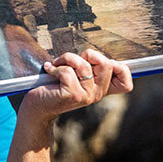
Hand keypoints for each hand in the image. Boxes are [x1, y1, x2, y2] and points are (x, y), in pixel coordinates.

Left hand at [18, 49, 132, 122]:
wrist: (36, 108)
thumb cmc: (54, 87)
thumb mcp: (75, 76)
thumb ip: (87, 68)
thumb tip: (94, 53)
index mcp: (100, 89)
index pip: (126, 83)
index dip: (119, 68)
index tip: (95, 63)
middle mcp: (97, 94)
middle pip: (106, 64)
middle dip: (87, 54)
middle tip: (71, 61)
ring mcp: (86, 96)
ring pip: (84, 65)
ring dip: (66, 58)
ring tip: (56, 64)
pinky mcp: (73, 95)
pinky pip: (68, 71)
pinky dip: (55, 67)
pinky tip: (49, 70)